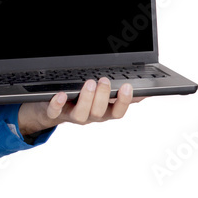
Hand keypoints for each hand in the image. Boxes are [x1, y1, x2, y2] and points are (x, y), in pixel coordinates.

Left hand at [18, 78, 146, 134]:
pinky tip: (61, 95)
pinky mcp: (54, 112)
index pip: (118, 112)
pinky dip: (58, 104)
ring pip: (81, 114)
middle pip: (99, 113)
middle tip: (104, 81)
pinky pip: (55, 112)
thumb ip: (120, 96)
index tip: (127, 87)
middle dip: (103, 97)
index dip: (123, 102)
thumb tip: (144, 93)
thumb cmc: (81, 101)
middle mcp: (89, 116)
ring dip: (86, 99)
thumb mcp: (103, 99)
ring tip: (89, 83)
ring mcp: (71, 115)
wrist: (52, 109)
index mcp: (103, 112)